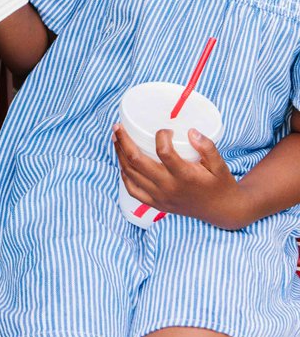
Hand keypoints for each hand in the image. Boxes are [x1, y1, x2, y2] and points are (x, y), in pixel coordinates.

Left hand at [112, 123, 243, 229]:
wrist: (221, 210)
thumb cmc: (220, 183)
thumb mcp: (220, 164)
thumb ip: (208, 147)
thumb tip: (191, 131)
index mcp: (184, 176)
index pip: (164, 152)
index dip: (161, 136)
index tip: (166, 130)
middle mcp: (168, 187)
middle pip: (137, 162)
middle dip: (124, 141)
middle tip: (118, 126)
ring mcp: (160, 197)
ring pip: (131, 174)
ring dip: (120, 155)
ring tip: (116, 139)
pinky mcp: (156, 204)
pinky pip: (133, 190)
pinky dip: (124, 175)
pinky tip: (122, 163)